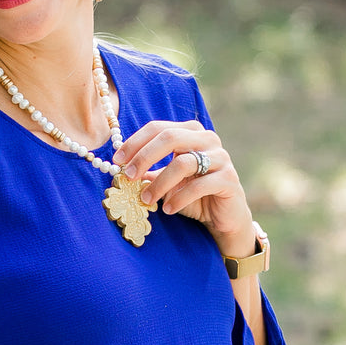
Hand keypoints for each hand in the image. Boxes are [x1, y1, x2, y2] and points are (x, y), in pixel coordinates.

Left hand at [113, 118, 255, 257]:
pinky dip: (179, 198)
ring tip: (146, 199)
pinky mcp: (229, 179)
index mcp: (190, 132)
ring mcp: (221, 158)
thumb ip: (147, 172)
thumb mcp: (165, 181)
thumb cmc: (191, 195)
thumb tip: (119, 169)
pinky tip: (168, 209)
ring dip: (160, 183)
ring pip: (183, 163)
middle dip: (145, 157)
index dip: (135, 142)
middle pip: (170, 137)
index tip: (117, 160)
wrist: (222, 217)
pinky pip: (199, 185)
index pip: (158, 128)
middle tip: (129, 176)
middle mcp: (207, 139)